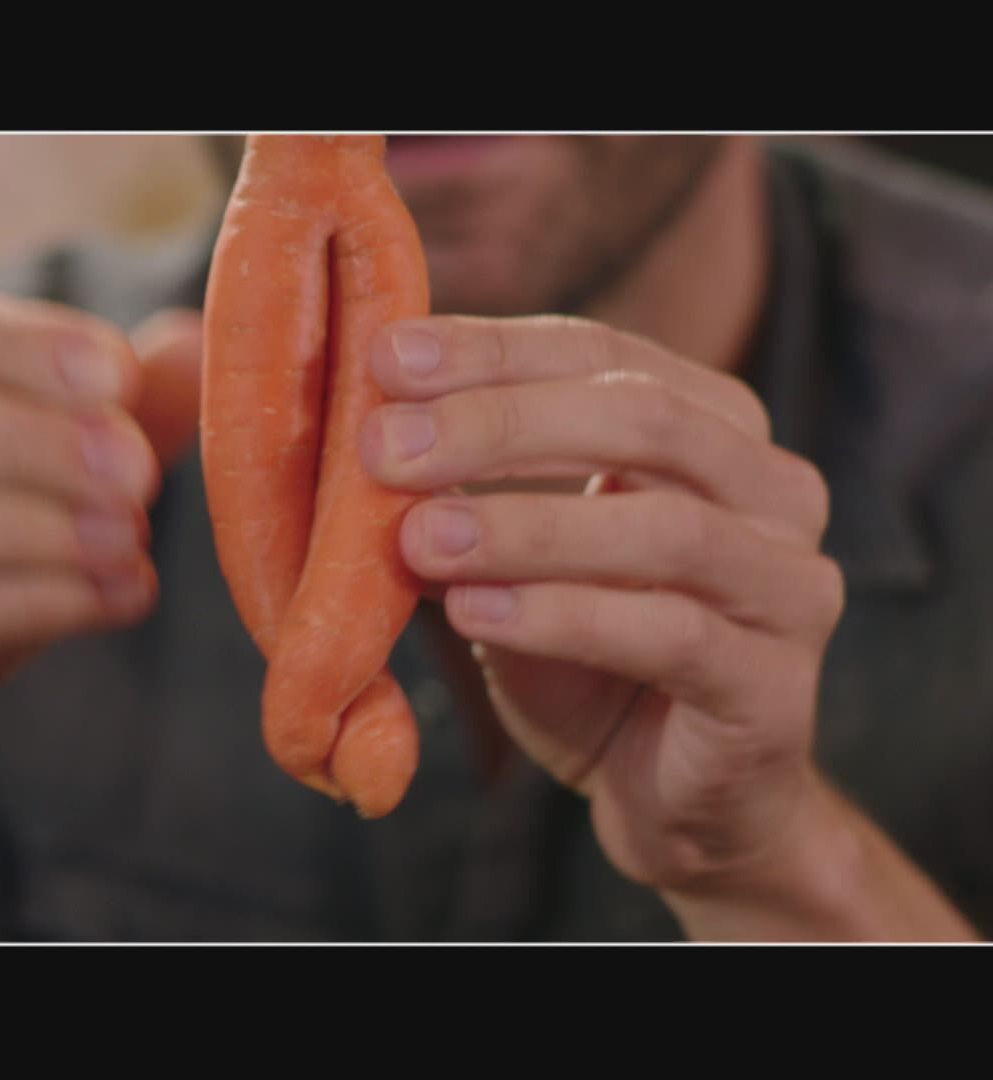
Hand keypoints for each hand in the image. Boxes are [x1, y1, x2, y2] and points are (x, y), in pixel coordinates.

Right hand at [0, 281, 202, 819]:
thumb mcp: (48, 484)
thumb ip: (112, 413)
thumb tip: (192, 343)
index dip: (20, 342)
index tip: (122, 376)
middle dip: (28, 437)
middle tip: (140, 471)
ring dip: (26, 525)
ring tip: (132, 540)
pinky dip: (27, 600)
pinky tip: (118, 597)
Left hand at [358, 314, 845, 897]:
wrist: (671, 799)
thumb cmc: (587, 658)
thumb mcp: (512, 560)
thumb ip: (463, 495)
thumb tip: (372, 431)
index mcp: (716, 429)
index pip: (601, 355)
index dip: (493, 351)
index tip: (386, 359)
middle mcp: (775, 490)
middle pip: (643, 419)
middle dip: (499, 424)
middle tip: (385, 446)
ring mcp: (792, 587)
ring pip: (667, 528)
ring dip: (527, 527)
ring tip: (419, 538)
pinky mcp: (776, 688)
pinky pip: (672, 636)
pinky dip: (563, 617)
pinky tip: (474, 613)